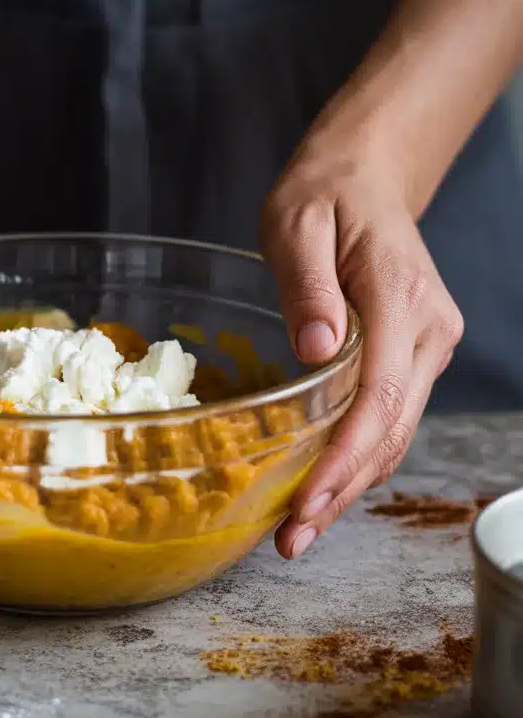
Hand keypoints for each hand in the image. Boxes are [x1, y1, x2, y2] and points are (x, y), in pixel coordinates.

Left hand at [260, 140, 463, 559]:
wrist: (363, 177)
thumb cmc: (322, 195)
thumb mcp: (295, 223)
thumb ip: (306, 285)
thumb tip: (317, 354)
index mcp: (399, 295)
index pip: (382, 393)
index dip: (345, 456)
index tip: (307, 502)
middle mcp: (427, 329)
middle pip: (391, 427)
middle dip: (342, 489)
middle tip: (291, 539)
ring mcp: (427, 345)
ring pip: (395, 431)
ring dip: (350, 484)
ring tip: (299, 530)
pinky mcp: (414, 354)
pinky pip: (390, 416)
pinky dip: (357, 456)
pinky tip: (322, 485)